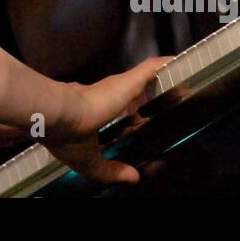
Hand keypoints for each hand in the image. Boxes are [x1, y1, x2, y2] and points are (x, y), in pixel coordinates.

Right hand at [44, 55, 173, 185]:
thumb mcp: (90, 162)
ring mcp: (118, 88)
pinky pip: (151, 68)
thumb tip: (134, 178)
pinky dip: (163, 65)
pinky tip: (177, 61)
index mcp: (94, 116)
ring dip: (160, 82)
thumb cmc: (67, 136)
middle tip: (169, 110)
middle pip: (134, 100)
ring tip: (180, 86)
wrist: (59, 114)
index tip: (145, 140)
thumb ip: (112, 170)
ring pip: (145, 82)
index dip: (133, 129)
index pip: (119, 120)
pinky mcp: (128, 81)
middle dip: (149, 105)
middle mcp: (106, 99)